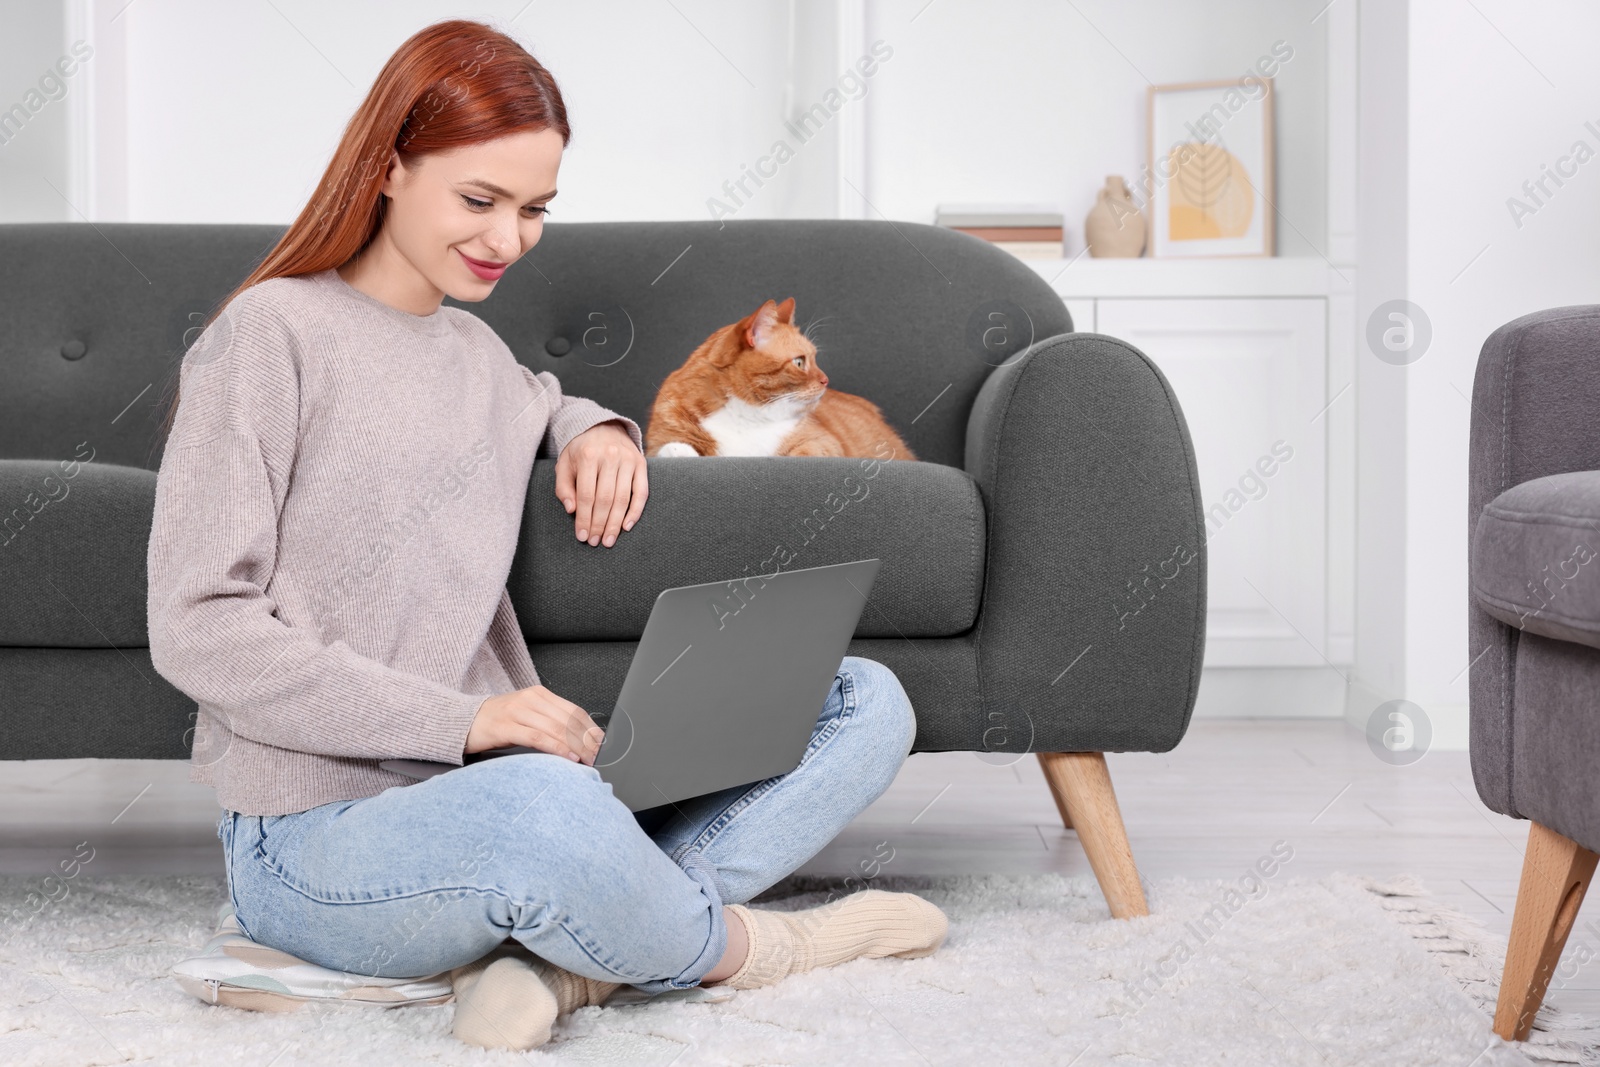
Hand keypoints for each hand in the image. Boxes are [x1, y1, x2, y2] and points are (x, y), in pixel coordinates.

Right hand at [465, 685, 604, 764]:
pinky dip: (557, 748)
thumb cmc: (497, 721)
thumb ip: (550, 723)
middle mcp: (531, 699)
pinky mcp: (506, 726)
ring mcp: (518, 711)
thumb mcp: (527, 716)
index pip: (574, 710)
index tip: (601, 744)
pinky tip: (568, 757)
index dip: (591, 728)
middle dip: (587, 741)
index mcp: (539, 694)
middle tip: (597, 756)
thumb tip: (579, 741)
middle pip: (568, 720)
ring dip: (576, 746)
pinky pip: (538, 737)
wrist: (463, 721)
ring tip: (587, 760)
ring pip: (556, 728)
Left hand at [555, 420, 647, 547]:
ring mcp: (627, 460)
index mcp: (587, 456)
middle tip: (596, 542)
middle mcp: (609, 456)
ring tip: (609, 540)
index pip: (586, 495)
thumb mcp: (564, 464)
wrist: (602, 426)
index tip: (582, 536)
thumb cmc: (580, 450)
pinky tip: (627, 526)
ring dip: (615, 523)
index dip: (584, 519)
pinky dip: (635, 511)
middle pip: (605, 499)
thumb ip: (564, 487)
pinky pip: (641, 492)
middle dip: (599, 524)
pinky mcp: (640, 463)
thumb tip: (571, 510)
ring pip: (623, 498)